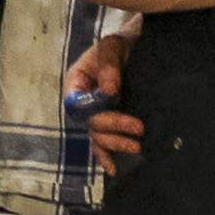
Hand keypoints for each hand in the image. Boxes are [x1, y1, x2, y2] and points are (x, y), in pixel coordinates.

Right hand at [63, 26, 144, 174]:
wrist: (128, 48)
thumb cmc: (116, 45)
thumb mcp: (111, 47)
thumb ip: (109, 65)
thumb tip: (110, 91)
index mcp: (75, 83)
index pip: (78, 104)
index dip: (96, 111)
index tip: (117, 106)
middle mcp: (80, 103)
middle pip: (90, 123)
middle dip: (113, 129)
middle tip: (139, 130)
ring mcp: (92, 115)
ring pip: (96, 136)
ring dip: (114, 144)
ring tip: (135, 148)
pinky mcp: (104, 122)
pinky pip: (101, 142)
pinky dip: (105, 155)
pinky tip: (113, 169)